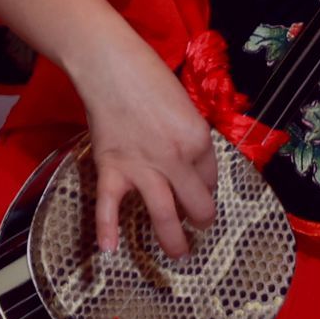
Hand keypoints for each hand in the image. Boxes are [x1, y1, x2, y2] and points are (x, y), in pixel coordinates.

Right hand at [69, 33, 220, 261]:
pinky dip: (107, 230)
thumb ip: (190, 140)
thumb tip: (192, 169)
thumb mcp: (184, 107)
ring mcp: (143, 167)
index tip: (201, 191)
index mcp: (199, 140)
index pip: (212, 178)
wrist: (110, 65)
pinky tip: (110, 250)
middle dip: (202, 220)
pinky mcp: (112, 169)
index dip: (207, 187)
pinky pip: (110, 206)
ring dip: (174, 240)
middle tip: (198, 226)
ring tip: (179, 253)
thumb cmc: (149, 77)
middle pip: (198, 204)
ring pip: (165, 215)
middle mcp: (176, 159)